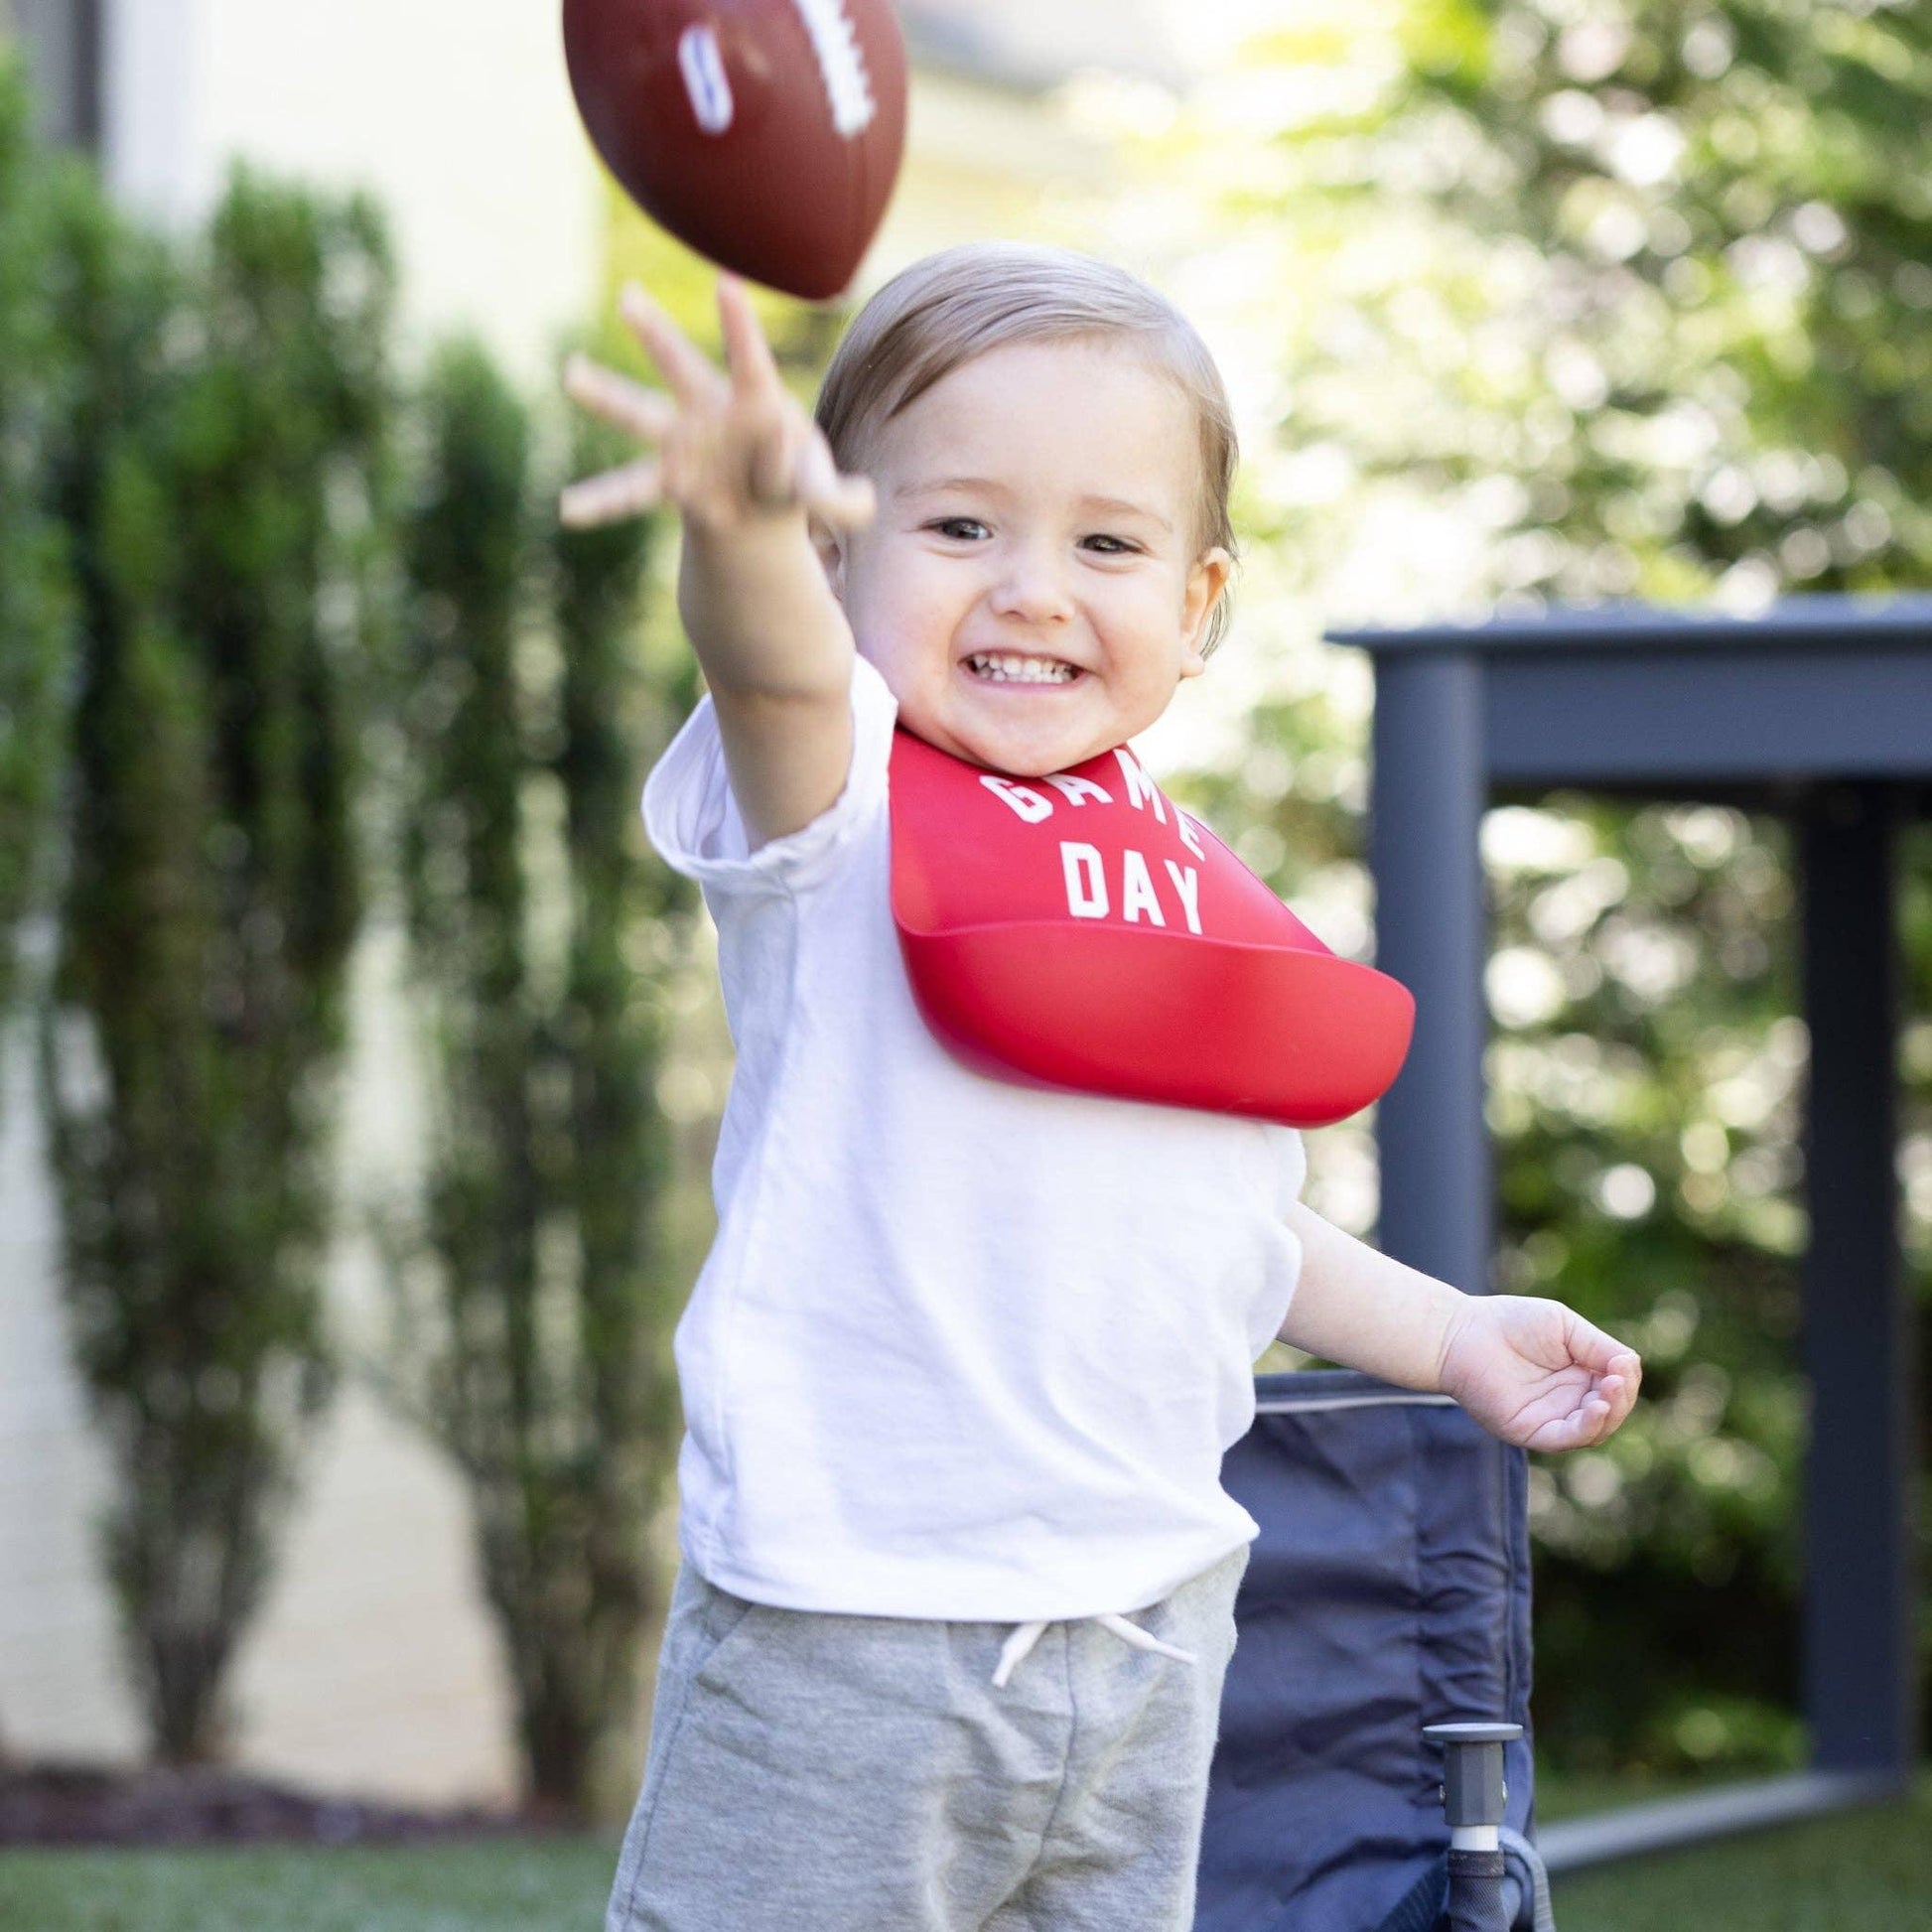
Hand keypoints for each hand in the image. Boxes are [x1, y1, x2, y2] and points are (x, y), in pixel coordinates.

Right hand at [557, 275, 874, 535]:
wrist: (759, 505)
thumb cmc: (794, 479)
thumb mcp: (822, 492)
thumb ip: (841, 499)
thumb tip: (863, 504)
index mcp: (756, 403)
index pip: (749, 362)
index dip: (740, 327)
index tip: (725, 283)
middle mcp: (710, 411)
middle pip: (681, 368)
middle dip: (657, 337)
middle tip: (628, 298)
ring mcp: (682, 441)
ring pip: (641, 414)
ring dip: (607, 395)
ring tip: (571, 373)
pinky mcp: (667, 479)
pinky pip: (630, 490)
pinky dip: (602, 502)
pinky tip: (568, 511)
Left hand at [1437, 1295, 1640, 1451]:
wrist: (1462, 1332)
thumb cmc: (1511, 1323)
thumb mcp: (1566, 1328)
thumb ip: (1599, 1347)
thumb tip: (1630, 1366)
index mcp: (1580, 1377)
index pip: (1616, 1388)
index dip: (1626, 1379)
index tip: (1623, 1364)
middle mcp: (1568, 1402)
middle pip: (1611, 1412)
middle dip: (1621, 1398)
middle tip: (1618, 1380)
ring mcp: (1551, 1419)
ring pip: (1594, 1430)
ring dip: (1610, 1413)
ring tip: (1609, 1391)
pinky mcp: (1531, 1431)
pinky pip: (1566, 1438)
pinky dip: (1587, 1427)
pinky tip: (1595, 1407)